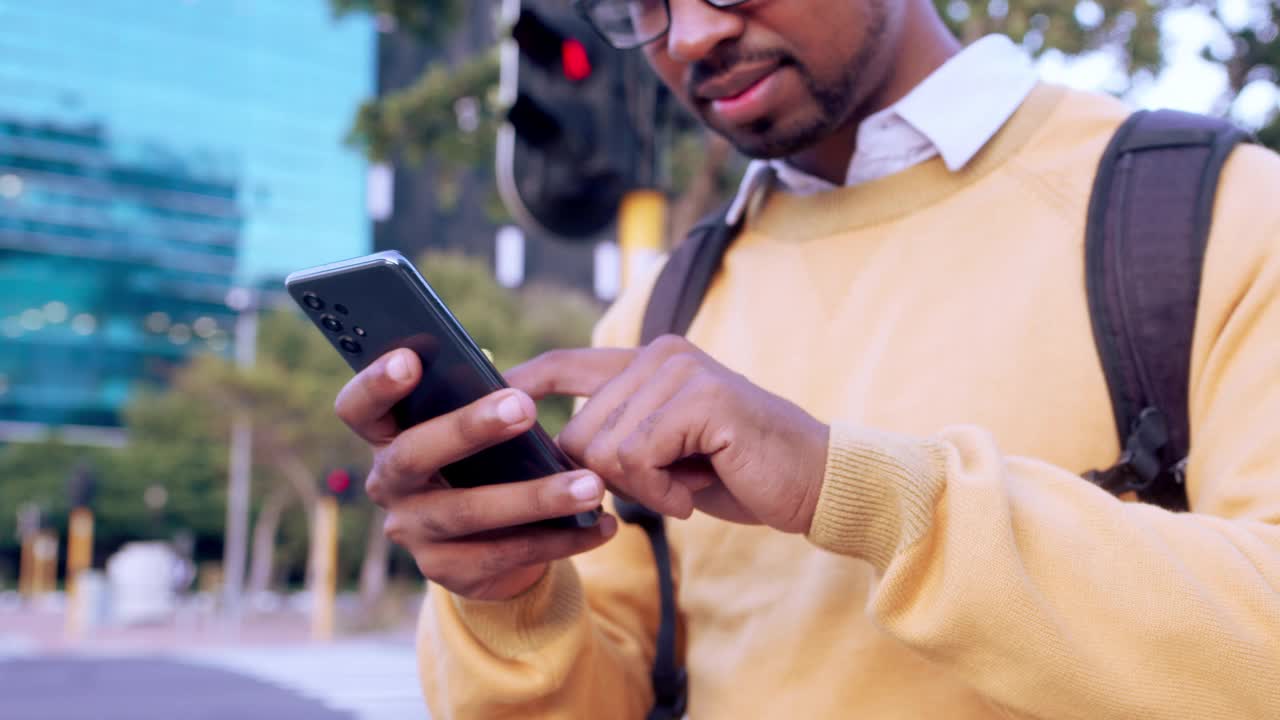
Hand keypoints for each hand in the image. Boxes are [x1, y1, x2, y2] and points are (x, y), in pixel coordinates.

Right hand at [334, 348, 617, 600]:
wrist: (486, 546)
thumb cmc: (483, 463)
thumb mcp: (475, 430)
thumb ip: (478, 402)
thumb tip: (512, 385)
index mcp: (388, 437)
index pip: (359, 409)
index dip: (376, 384)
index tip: (411, 359)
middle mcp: (390, 485)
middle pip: (414, 454)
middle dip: (468, 428)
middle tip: (524, 406)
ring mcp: (415, 533)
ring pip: (470, 512)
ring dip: (535, 497)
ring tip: (589, 484)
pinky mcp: (450, 574)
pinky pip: (508, 555)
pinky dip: (561, 540)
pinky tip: (601, 524)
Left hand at [507, 336, 829, 533]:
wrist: (814, 482)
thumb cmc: (738, 472)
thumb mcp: (665, 453)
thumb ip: (618, 438)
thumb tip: (555, 451)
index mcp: (650, 361)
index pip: (566, 364)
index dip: (521, 383)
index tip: (484, 398)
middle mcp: (661, 354)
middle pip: (578, 428)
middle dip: (607, 477)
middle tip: (662, 488)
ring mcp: (680, 371)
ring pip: (603, 447)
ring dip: (641, 488)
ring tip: (685, 487)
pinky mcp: (699, 399)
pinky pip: (637, 459)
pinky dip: (661, 493)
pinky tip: (693, 491)